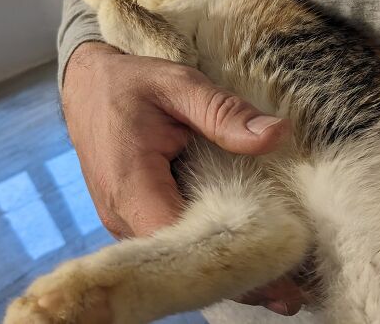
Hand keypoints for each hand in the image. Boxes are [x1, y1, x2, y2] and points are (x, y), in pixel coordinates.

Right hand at [62, 42, 305, 314]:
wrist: (87, 86)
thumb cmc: (131, 84)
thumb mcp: (180, 85)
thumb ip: (225, 112)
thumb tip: (277, 134)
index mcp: (132, 186)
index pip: (185, 245)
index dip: (233, 264)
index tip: (279, 276)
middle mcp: (122, 217)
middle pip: (184, 263)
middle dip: (237, 279)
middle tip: (293, 294)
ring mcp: (124, 223)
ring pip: (178, 260)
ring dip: (224, 269)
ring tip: (279, 281)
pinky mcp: (132, 219)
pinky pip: (171, 245)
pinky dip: (207, 251)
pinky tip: (243, 255)